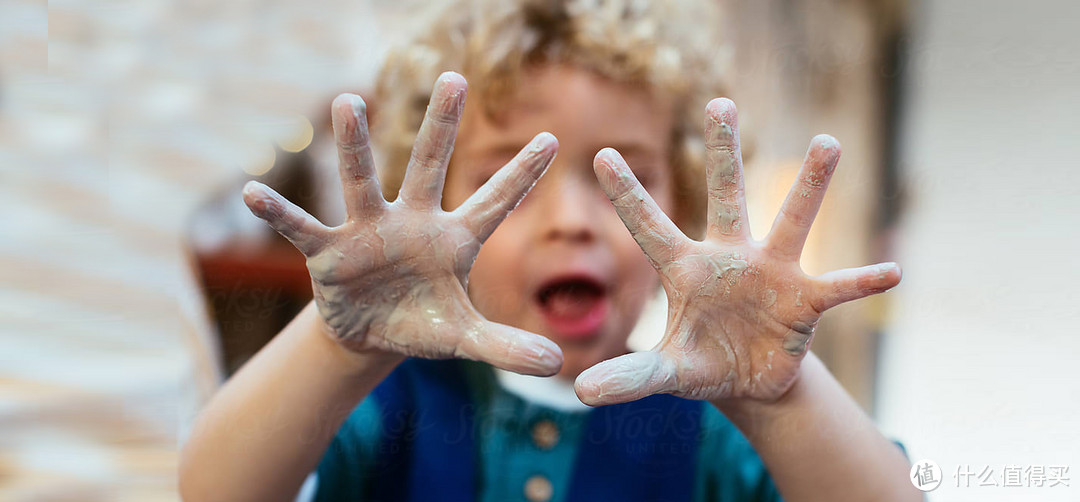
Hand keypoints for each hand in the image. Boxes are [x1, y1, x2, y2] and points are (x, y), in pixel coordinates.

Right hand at [242, 72, 562, 375]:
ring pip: (362, 181)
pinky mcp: (330, 252)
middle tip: (455, 78)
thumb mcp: (464, 338)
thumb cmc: (422, 324)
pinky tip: (252, 193)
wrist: (371, 336)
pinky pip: (302, 228)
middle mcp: (412, 222)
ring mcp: (368, 231)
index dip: (522, 175)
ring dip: (353, 145)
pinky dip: (279, 213)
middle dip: (441, 125)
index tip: (555, 140)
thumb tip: (555, 362)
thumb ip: (505, 346)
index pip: (494, 203)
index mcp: (453, 239)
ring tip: (346, 102)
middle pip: (428, 165)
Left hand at [575, 98, 900, 404]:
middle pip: (725, 196)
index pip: (649, 226)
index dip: (626, 194)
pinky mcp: (804, 301)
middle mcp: (729, 258)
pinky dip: (862, 282)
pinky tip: (891, 272)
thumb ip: (630, 376)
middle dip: (722, 152)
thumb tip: (582, 392)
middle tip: (720, 102)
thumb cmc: (702, 363)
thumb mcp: (666, 372)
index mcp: (686, 269)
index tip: (599, 155)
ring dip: (809, 186)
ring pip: (791, 220)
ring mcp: (771, 273)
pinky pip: (836, 287)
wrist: (750, 380)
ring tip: (827, 142)